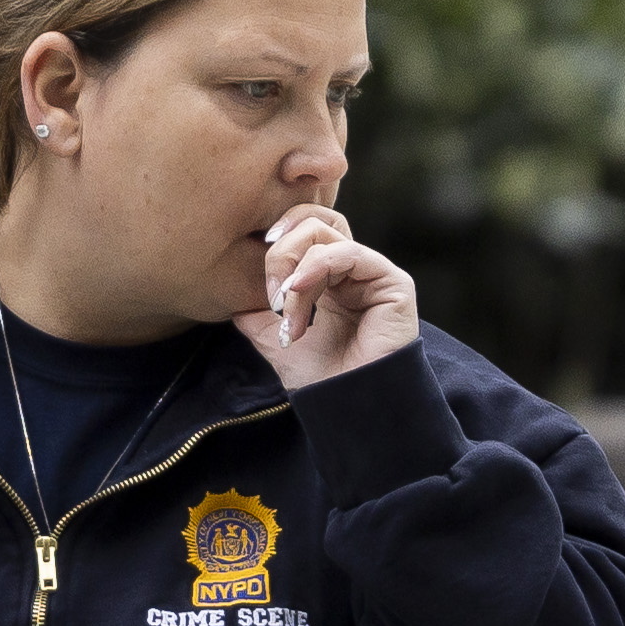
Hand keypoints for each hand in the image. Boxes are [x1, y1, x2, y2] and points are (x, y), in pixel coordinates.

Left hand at [240, 206, 416, 392]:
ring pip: (325, 233)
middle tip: (273, 295)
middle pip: (313, 220)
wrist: (345, 405)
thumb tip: (232, 285)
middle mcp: (352, 268)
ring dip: (295, 270)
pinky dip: (316, 267)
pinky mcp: (392, 282)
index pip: (304, 227)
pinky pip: (349, 252)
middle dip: (281, 252)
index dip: (278, 236)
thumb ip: (254, 304)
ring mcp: (373, 272)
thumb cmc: (316, 376)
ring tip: (288, 310)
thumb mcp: (271, 333)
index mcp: (328, 275)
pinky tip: (299, 292)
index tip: (261, 275)